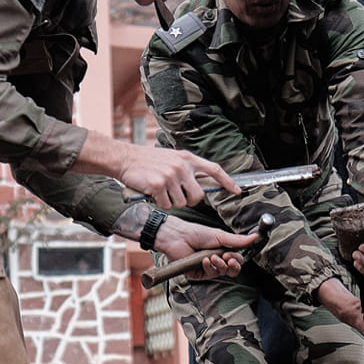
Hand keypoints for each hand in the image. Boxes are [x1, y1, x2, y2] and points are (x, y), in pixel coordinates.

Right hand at [77, 133, 238, 208]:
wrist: (126, 158)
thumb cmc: (149, 161)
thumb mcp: (173, 158)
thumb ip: (187, 169)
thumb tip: (203, 183)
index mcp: (187, 158)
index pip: (214, 170)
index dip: (228, 181)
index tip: (237, 191)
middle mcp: (181, 166)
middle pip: (198, 196)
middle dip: (190, 200)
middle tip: (177, 195)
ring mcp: (170, 176)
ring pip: (181, 203)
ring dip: (171, 201)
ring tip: (161, 190)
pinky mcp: (158, 185)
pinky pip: (166, 205)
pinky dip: (159, 203)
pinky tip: (152, 192)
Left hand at [152, 220, 258, 278]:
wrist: (178, 236)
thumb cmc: (196, 233)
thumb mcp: (220, 236)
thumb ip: (238, 240)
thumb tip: (256, 236)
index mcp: (223, 251)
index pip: (236, 260)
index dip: (237, 260)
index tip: (234, 255)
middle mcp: (217, 260)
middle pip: (232, 270)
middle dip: (232, 266)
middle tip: (228, 259)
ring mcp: (208, 268)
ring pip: (222, 273)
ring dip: (220, 265)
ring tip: (214, 256)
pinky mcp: (198, 274)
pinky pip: (210, 275)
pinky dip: (210, 267)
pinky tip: (205, 260)